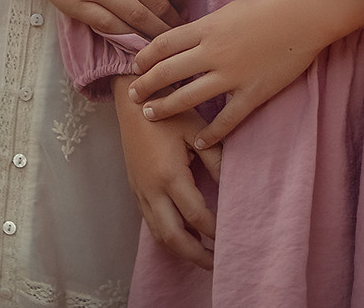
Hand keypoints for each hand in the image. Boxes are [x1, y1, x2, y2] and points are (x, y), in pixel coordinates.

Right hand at [3, 0, 183, 38]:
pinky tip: (134, 38)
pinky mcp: (74, 4)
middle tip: (179, 27)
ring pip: (134, 20)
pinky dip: (125, 35)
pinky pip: (107, 25)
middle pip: (155, 5)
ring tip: (162, 39)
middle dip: (172, 20)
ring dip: (153, 32)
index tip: (183, 5)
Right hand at [116, 79, 217, 270]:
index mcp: (170, 175)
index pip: (196, 215)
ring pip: (159, 234)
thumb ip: (215, 159)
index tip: (231, 236)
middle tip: (217, 263)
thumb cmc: (167, 111)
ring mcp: (141, 192)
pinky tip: (182, 237)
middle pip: (174, 237)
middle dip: (196, 254)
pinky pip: (150, 223)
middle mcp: (152, 190)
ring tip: (202, 256)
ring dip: (180, 249)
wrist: (130, 101)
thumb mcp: (196, 130)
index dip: (215, 230)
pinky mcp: (135, 189)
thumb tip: (232, 184)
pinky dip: (167, 236)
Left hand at [129, 0, 363, 147]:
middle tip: (132, 95)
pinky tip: (199, 141)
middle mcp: (212, 52)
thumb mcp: (231, 8)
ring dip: (165, 108)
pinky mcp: (252, 93)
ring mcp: (232, 75)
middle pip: (167, 72)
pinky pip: (226, 119)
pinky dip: (211, 133)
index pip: (163, 44)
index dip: (144, 57)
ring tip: (151, 115)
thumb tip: (189, 35)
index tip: (134, 66)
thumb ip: (208, 25)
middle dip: (146, 85)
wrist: (306, 13)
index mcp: (207, 27)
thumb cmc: (272, 4)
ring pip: (187, 97)